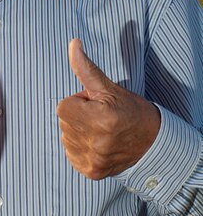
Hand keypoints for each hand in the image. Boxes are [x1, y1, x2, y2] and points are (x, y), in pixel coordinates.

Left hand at [56, 39, 160, 178]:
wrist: (153, 142)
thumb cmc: (130, 109)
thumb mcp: (109, 87)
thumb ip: (86, 67)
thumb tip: (73, 43)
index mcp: (100, 120)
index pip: (63, 106)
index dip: (78, 102)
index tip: (94, 104)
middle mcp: (96, 143)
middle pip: (63, 121)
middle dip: (77, 115)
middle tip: (99, 116)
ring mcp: (94, 161)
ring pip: (66, 137)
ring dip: (78, 131)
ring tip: (100, 130)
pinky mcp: (92, 172)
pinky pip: (71, 154)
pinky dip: (80, 147)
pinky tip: (97, 143)